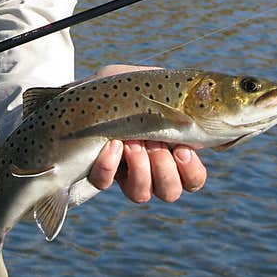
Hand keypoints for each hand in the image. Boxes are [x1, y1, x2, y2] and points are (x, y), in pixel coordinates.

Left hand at [84, 65, 206, 202]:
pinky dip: (110, 165)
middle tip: (154, 141)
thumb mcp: (147, 82)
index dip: (191, 171)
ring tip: (132, 143)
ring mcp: (122, 174)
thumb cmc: (116, 88)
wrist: (76, 94)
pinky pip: (105, 182)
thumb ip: (175, 92)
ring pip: (142, 195)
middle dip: (164, 167)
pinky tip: (111, 145)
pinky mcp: (97, 174)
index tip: (182, 149)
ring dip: (140, 169)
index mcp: (168, 150)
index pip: (192, 179)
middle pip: (170, 191)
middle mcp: (148, 169)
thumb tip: (200, 98)